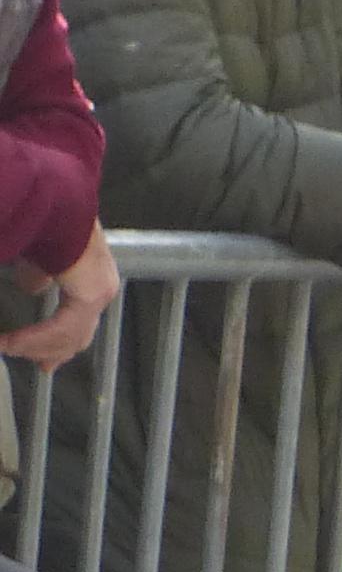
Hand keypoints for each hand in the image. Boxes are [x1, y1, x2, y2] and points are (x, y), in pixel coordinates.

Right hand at [0, 225, 116, 367]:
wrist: (53, 204)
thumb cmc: (42, 223)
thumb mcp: (37, 256)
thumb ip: (37, 276)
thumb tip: (33, 288)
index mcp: (92, 276)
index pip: (80, 319)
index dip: (60, 342)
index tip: (45, 362)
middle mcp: (102, 285)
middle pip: (79, 334)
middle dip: (54, 352)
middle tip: (39, 367)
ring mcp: (100, 289)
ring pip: (68, 335)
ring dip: (33, 345)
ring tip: (6, 348)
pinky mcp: (91, 293)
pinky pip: (61, 326)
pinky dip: (33, 337)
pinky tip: (9, 342)